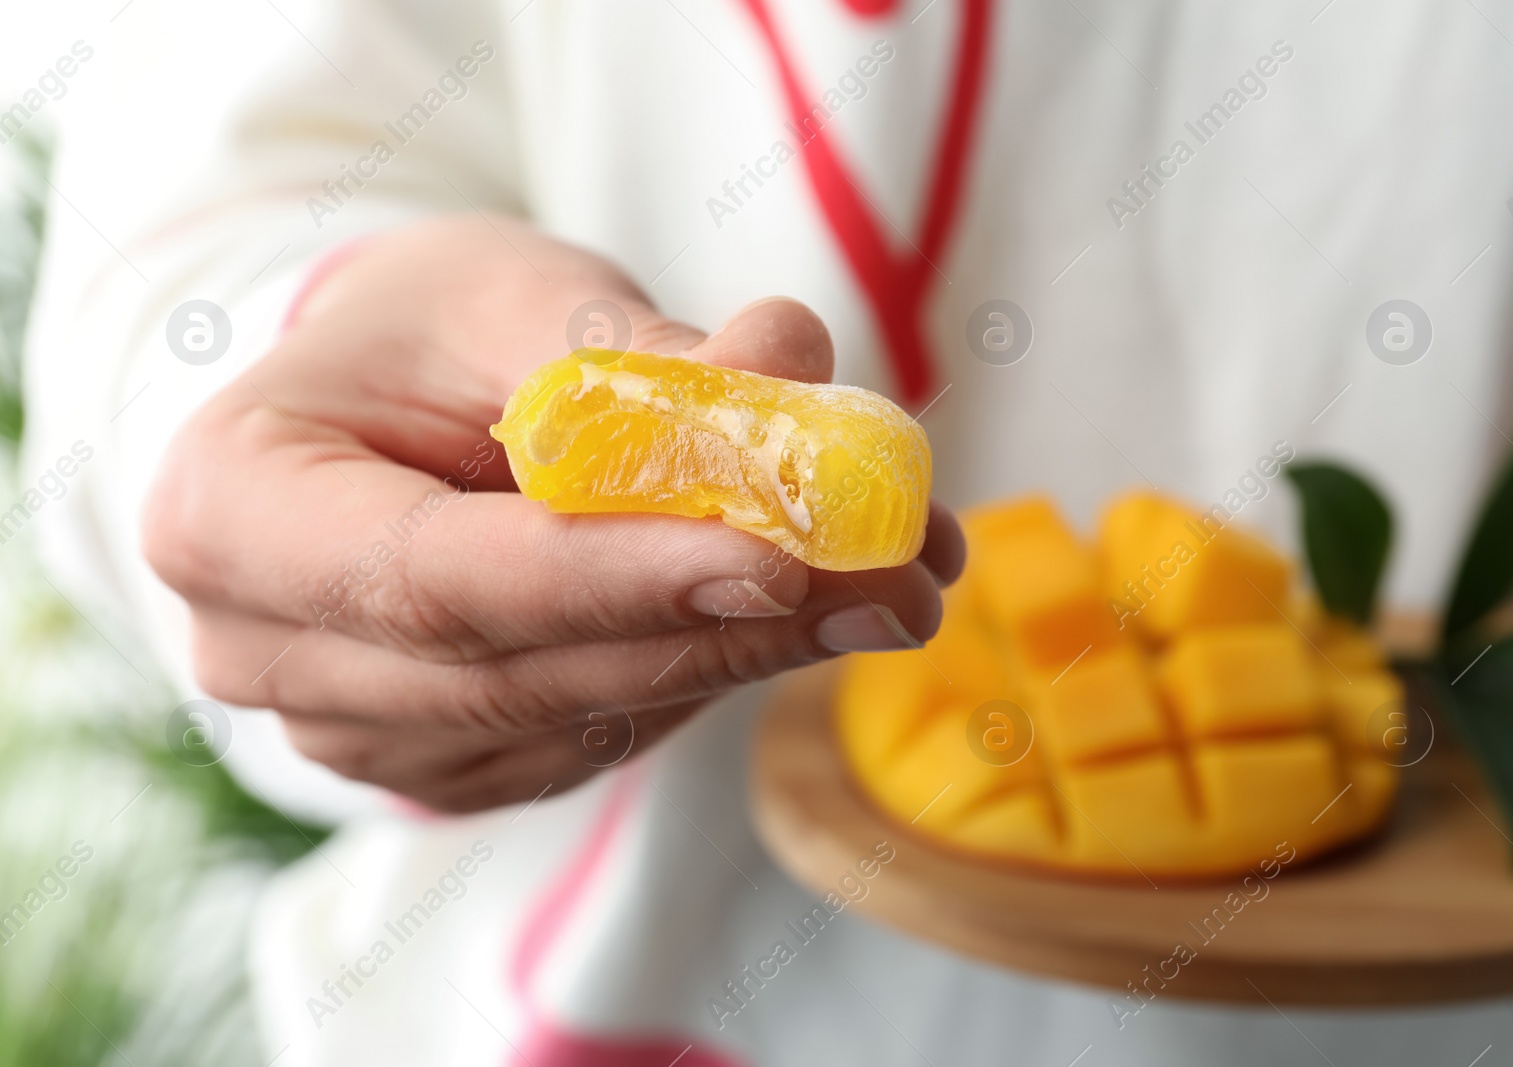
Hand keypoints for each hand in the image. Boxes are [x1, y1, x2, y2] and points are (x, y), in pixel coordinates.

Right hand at [142, 216, 963, 811]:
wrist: (379, 408)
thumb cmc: (422, 333)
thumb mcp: (512, 295)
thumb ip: (637, 347)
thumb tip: (790, 365)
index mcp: (232, 511)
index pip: (436, 579)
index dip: (616, 576)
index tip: (783, 555)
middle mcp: (267, 652)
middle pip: (523, 668)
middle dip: (730, 624)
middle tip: (902, 573)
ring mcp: (354, 731)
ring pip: (579, 718)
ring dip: (752, 655)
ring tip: (895, 581)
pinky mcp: (447, 763)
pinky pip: (596, 739)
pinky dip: (711, 675)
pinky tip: (800, 614)